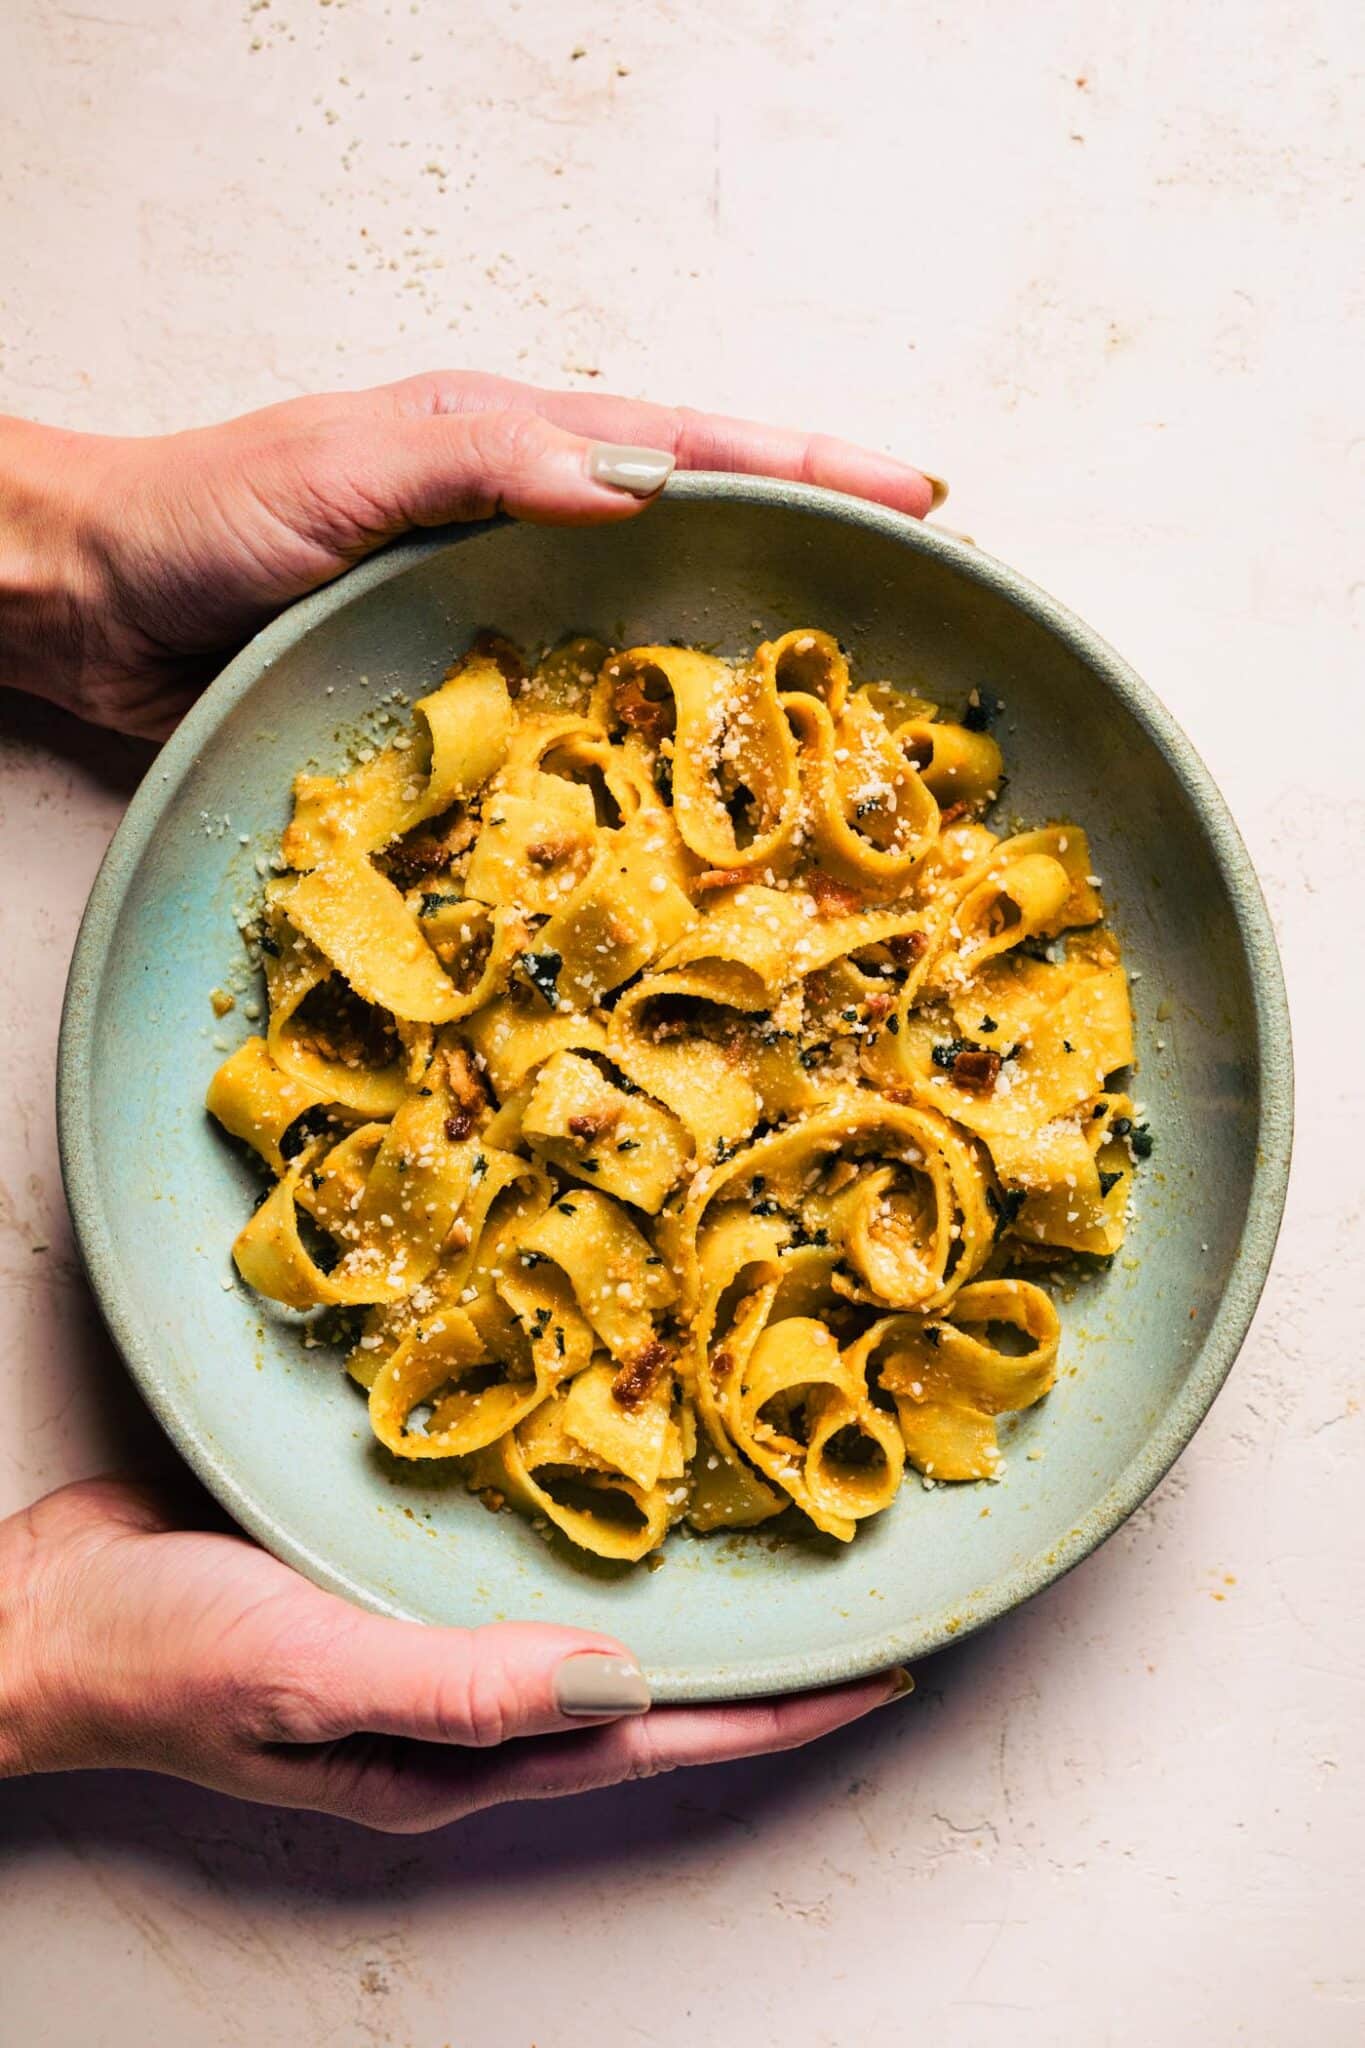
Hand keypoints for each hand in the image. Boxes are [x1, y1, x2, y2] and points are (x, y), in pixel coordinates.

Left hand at [0, 370, 943, 738]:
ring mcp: (500, 616)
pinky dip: (645, 751)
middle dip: (812, 558)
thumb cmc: (209, 512)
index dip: (809, 467)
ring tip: (844, 709)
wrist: (93, 604)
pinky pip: (578, 722)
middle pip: (700, 536)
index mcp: (515, 447)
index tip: (917, 495)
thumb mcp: (347, 466)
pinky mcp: (463, 698)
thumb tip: (634, 484)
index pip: (694, 444)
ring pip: (651, 635)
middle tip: (923, 603)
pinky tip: (695, 795)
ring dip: (743, 665)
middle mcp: (526, 530)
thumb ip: (484, 468)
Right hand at [0, 1477, 907, 1831]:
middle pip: (645, 1690)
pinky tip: (603, 1483)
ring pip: (587, 1621)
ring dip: (677, 1593)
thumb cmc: (162, 1658)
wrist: (45, 1616)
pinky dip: (582, 1534)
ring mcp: (427, 1642)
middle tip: (850, 1593)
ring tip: (765, 1535)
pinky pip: (515, 1562)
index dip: (776, 1711)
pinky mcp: (390, 1576)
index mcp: (460, 1754)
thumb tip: (627, 1686)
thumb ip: (461, 1686)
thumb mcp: (310, 1672)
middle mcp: (463, 1706)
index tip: (882, 1672)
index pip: (659, 1739)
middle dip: (752, 1657)